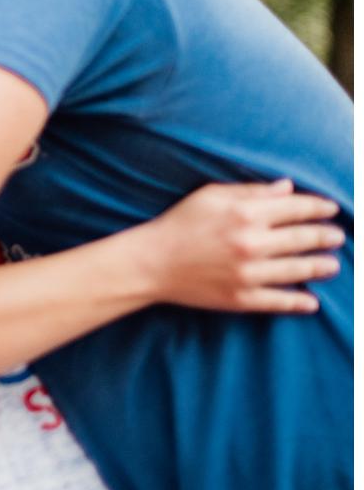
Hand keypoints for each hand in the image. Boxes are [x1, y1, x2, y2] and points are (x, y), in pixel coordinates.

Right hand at [142, 179, 343, 313]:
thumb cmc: (179, 224)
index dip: (318, 207)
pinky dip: (299, 302)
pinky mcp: (242, 298)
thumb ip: (252, 191)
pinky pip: (280, 301)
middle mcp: (251, 243)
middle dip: (326, 236)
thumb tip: (288, 188)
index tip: (331, 209)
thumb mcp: (210, 196)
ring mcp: (249, 273)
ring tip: (332, 266)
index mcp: (245, 214)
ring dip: (321, 267)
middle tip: (338, 237)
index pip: (296, 208)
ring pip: (299, 270)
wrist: (150, 263)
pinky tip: (312, 301)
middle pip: (303, 239)